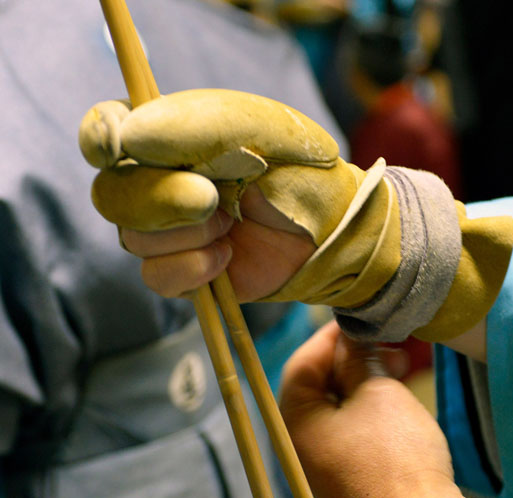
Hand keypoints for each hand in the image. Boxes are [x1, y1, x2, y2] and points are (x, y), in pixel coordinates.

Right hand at [79, 89, 389, 302]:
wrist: (334, 228)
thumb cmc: (302, 171)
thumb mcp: (265, 131)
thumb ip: (198, 127)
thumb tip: (129, 139)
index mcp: (170, 136)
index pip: (107, 130)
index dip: (99, 137)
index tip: (116, 148)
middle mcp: (159, 183)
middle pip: (112, 194)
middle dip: (159, 199)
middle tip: (212, 198)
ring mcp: (168, 231)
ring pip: (132, 239)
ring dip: (187, 234)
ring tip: (232, 224)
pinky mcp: (184, 273)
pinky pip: (158, 277)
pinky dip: (194, 268)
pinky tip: (228, 256)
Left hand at [280, 323, 512, 497]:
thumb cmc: (396, 455)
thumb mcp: (378, 392)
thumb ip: (359, 360)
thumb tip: (353, 341)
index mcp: (295, 423)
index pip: (302, 364)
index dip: (330, 336)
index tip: (358, 319)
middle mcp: (300, 447)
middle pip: (318, 387)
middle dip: (353, 359)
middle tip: (387, 342)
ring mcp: (323, 468)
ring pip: (337, 409)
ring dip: (365, 382)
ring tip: (399, 366)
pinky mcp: (348, 480)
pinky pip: (351, 432)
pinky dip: (369, 409)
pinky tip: (397, 397)